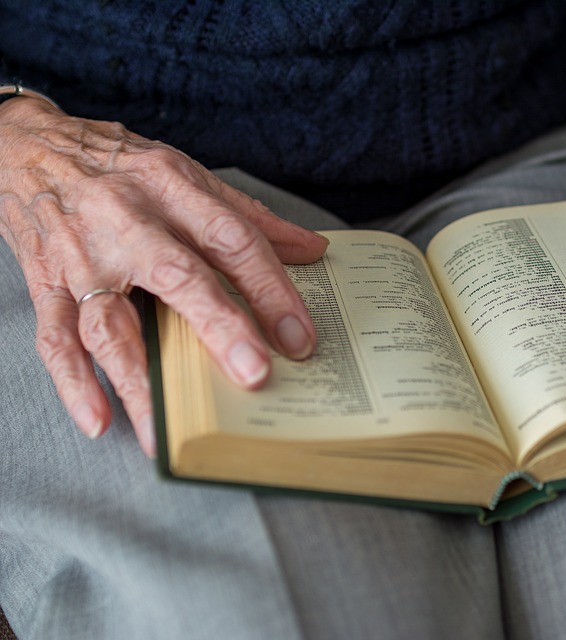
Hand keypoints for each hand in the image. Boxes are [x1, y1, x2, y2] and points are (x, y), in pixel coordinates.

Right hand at [0, 96, 327, 456]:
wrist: (25, 145)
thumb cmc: (116, 165)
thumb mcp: (185, 173)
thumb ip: (249, 215)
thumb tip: (313, 248)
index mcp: (171, 188)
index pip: (232, 239)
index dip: (271, 287)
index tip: (299, 334)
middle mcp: (127, 222)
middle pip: (178, 277)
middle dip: (219, 328)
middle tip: (254, 374)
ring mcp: (82, 257)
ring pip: (111, 322)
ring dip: (139, 379)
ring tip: (167, 429)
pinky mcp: (45, 283)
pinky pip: (55, 337)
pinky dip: (74, 381)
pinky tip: (99, 419)